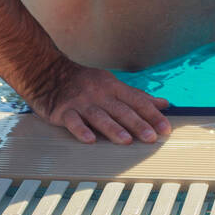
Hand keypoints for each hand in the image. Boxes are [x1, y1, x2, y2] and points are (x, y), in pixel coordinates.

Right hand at [32, 60, 170, 145]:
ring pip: (99, 116)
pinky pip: (73, 121)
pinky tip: (90, 140)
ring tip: (126, 141)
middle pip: (121, 110)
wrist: (48, 73)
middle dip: (138, 124)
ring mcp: (81, 102)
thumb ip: (137, 96)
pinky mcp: (63, 111)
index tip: (166, 128)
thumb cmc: (85, 82)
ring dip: (113, 128)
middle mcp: (99, 94)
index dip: (152, 114)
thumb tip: (164, 103)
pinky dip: (81, 130)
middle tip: (152, 137)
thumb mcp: (112, 84)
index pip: (137, 101)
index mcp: (113, 87)